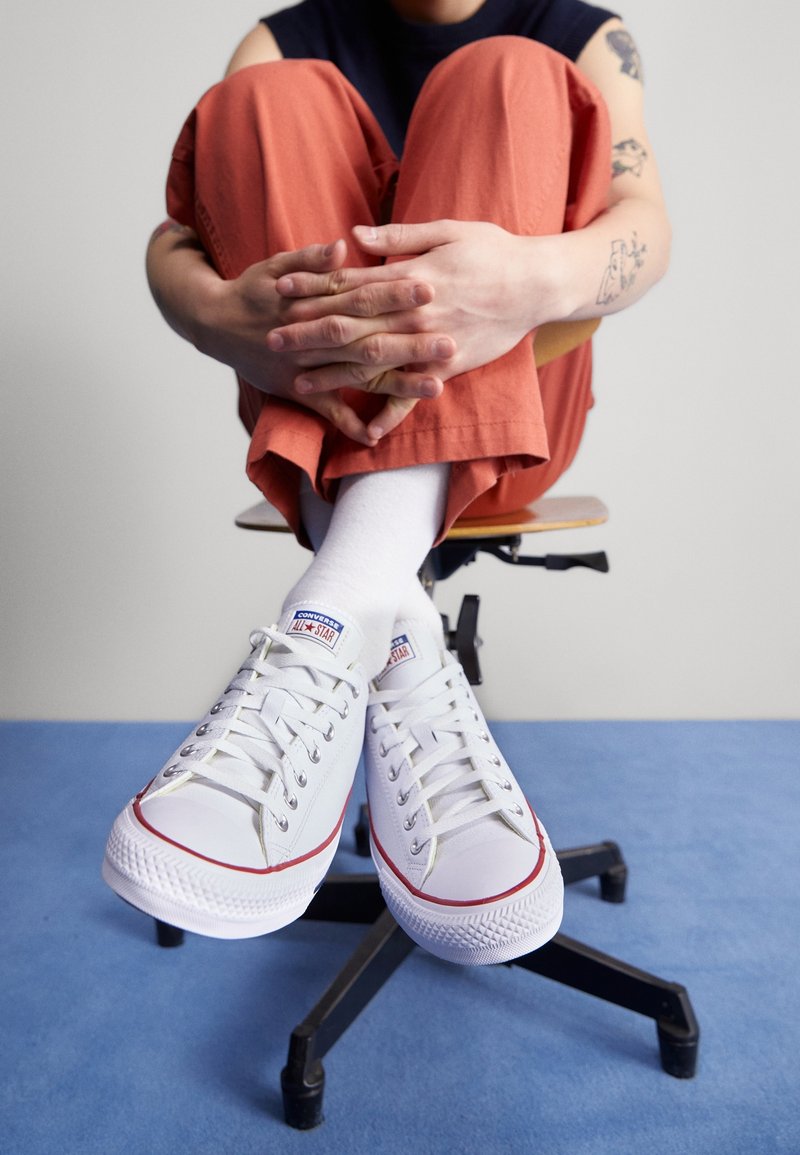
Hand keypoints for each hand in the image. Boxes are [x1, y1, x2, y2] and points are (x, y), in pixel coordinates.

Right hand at [201, 239, 453, 444]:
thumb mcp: (278, 264)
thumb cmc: (255, 289)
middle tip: (450, 341)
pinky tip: (379, 436)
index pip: (363, 295)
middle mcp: (313, 337)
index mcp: (314, 302)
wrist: (212, 323)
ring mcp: (306, 367)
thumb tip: (344, 244)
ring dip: (397, 385)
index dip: (396, 293)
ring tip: (436, 387)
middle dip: (411, 342)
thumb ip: (313, 258)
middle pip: (370, 338)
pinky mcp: (297, 391)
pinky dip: (350, 425)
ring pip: (359, 377)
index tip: (430, 287)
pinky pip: (327, 412)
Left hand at [272, 221, 556, 389]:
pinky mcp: (449, 368)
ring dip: (334, 374)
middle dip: (309, 334)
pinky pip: (414, 394)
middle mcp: (415, 314)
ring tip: (299, 382)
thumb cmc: (494, 250)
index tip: (280, 292)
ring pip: (373, 362)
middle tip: (271, 340)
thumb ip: (399, 238)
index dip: (313, 288)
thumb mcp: (447, 230)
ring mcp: (431, 345)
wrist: (538, 283)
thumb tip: (355, 238)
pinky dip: (392, 414)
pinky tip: (367, 432)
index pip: (351, 283)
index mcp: (410, 278)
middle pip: (352, 326)